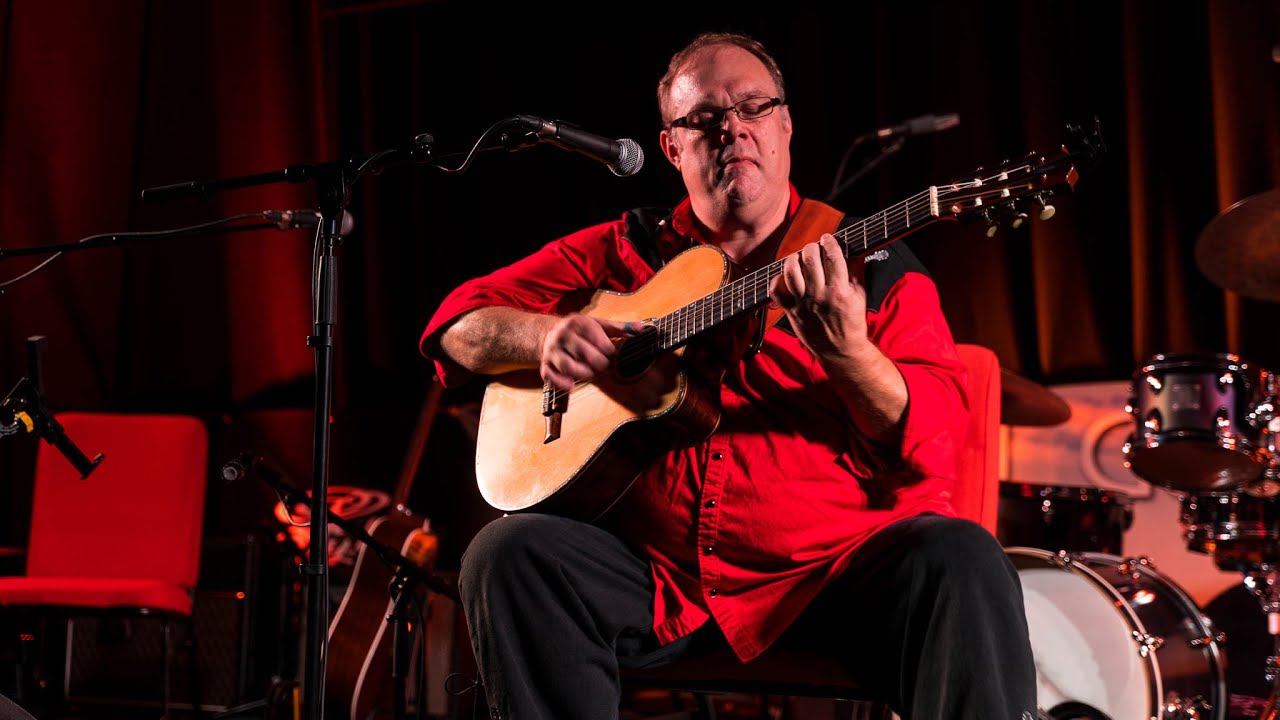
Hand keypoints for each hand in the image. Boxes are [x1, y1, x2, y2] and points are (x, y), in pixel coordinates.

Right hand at [540, 314, 640, 390]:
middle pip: (584, 353)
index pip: (596, 338)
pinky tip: (572, 386)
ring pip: (568, 366)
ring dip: (584, 374)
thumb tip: (642, 328)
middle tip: (604, 365)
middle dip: (599, 363)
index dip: (609, 350)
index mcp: (577, 323)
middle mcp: (563, 335)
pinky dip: (561, 383)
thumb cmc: (579, 330)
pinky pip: (551, 376)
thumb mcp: (598, 323)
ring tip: (592, 374)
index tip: (612, 353)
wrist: (548, 332)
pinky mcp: (545, 364)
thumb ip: (619, 327)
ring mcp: (552, 351)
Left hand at [769, 233, 870, 358]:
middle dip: (811, 247)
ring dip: (793, 259)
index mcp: (841, 291)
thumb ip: (856, 270)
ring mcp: (803, 304)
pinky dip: (778, 280)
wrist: (840, 350)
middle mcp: (820, 296)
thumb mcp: (860, 294)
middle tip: (813, 247)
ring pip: (791, 272)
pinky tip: (786, 277)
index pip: (832, 257)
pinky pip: (776, 291)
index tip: (827, 238)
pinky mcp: (791, 312)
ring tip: (799, 258)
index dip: (829, 242)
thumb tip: (853, 248)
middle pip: (809, 260)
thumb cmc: (851, 321)